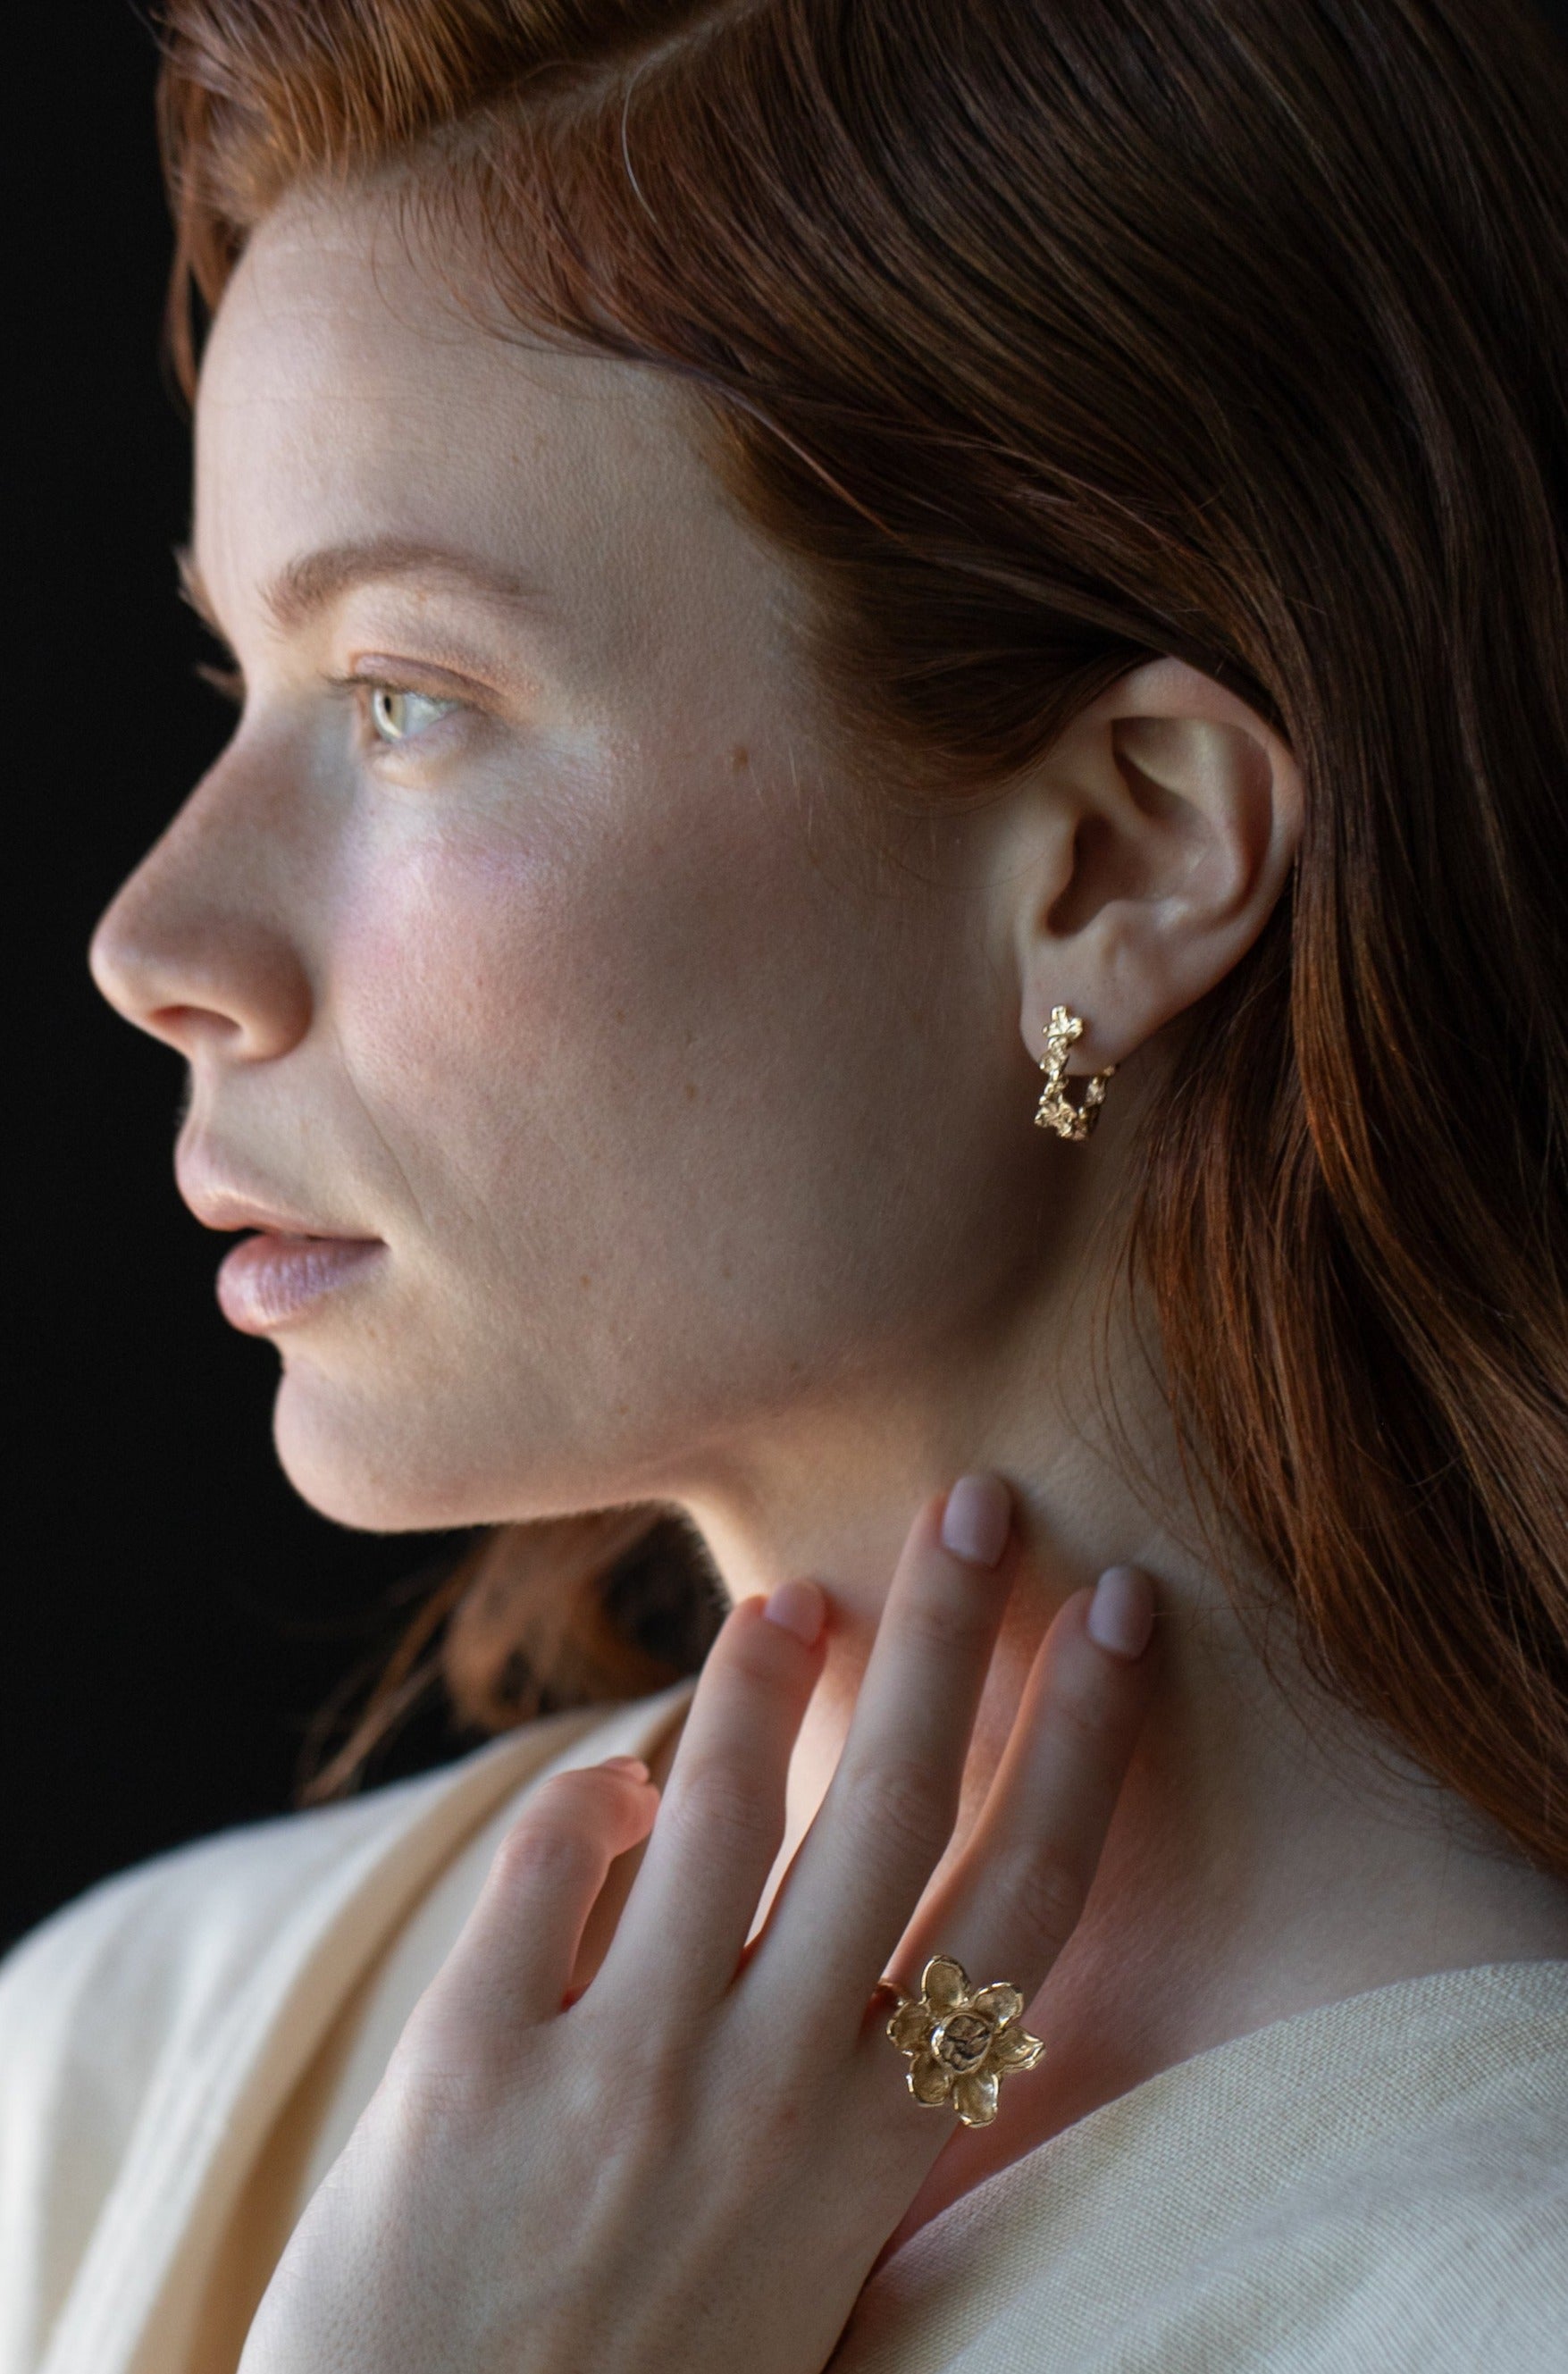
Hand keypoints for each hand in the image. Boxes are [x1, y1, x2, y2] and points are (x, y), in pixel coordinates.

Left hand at [239, 1477, 1155, 2373]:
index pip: (1020, 1899)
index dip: (1081, 1742)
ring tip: (793, 1597)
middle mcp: (772, 2096)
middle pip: (897, 1806)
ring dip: (767, 1675)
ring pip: (725, 1804)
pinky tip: (613, 1782)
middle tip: (980, 1499)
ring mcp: (623, 2079)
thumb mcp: (807, 2270)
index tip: (1117, 1614)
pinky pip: (546, 1869)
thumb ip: (847, 2109)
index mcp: (877, 2152)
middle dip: (953, 1633)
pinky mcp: (473, 2076)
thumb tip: (870, 1930)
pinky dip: (585, 1800)